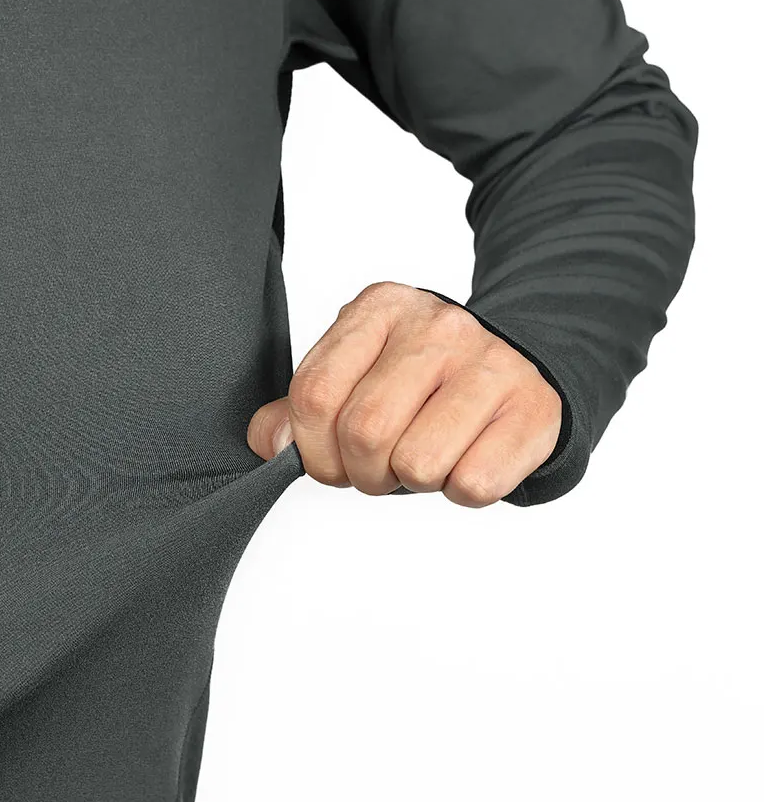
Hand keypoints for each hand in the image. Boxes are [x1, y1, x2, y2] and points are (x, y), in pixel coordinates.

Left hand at [247, 282, 561, 506]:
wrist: (521, 372)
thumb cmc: (425, 387)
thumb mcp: (357, 379)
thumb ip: (302, 410)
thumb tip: (269, 443)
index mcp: (380, 310)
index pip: (314, 394)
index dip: (313, 451)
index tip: (331, 462)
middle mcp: (438, 325)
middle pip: (364, 432)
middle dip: (363, 473)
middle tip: (382, 467)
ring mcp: (491, 362)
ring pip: (418, 463)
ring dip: (414, 482)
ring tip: (428, 456)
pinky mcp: (532, 407)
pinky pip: (473, 483)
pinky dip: (462, 491)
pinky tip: (468, 459)